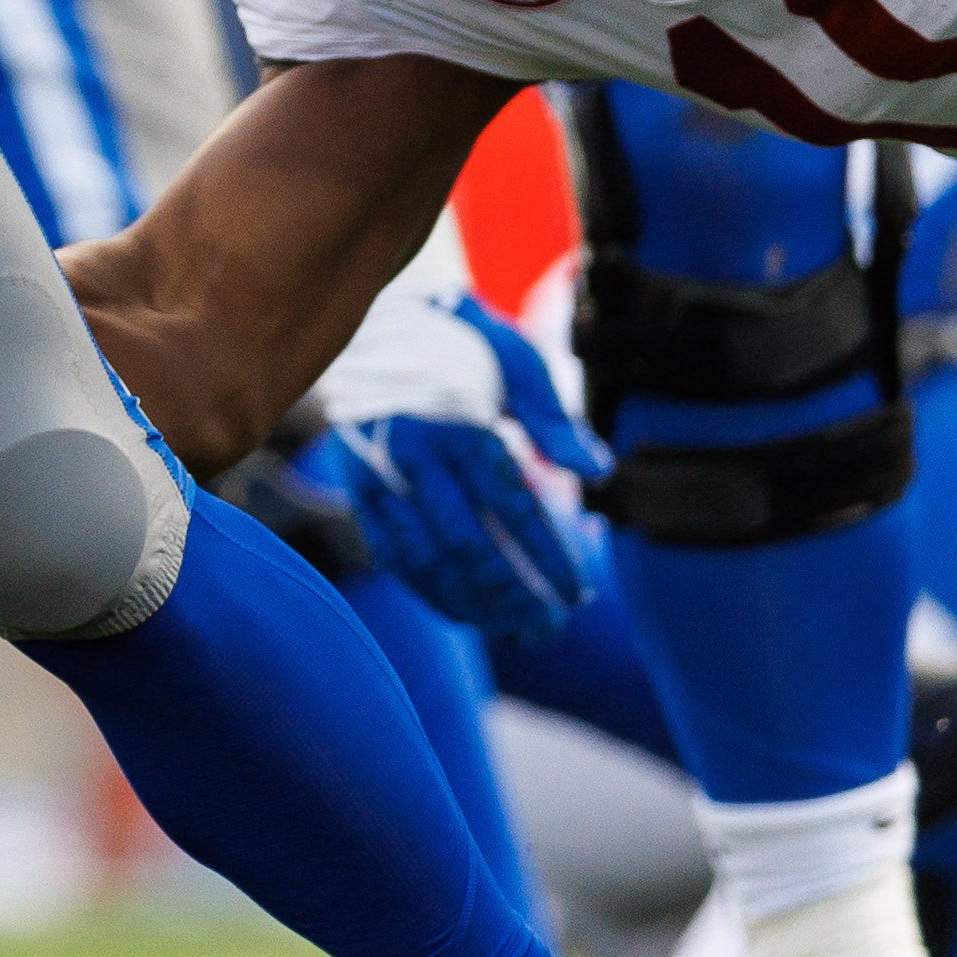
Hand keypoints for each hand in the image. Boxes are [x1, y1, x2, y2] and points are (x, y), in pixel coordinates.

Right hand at [306, 278, 605, 642]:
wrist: (370, 323)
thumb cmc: (461, 343)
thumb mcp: (515, 361)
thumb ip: (554, 420)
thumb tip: (597, 472)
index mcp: (461, 423)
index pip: (514, 509)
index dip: (548, 559)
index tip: (578, 595)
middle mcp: (415, 456)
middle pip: (468, 548)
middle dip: (512, 597)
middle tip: (549, 629)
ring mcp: (380, 478)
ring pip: (427, 562)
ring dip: (473, 606)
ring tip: (514, 632)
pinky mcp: (359, 492)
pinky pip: (393, 556)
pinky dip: (429, 592)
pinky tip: (464, 613)